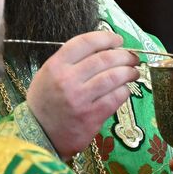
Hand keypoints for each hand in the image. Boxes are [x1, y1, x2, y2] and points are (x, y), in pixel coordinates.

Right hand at [25, 30, 139, 157]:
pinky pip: (115, 98)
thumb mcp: (48, 75)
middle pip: (104, 59)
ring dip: (129, 72)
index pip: (85, 42)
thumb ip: (71, 61)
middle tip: (132, 57)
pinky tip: (124, 90)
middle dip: (124, 55)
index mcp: (55, 66)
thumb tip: (104, 49)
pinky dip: (124, 91)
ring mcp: (80, 99)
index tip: (118, 40)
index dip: (106, 38)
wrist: (38, 135)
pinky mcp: (91, 117)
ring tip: (133, 72)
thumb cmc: (45, 103)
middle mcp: (67, 80)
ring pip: (113, 77)